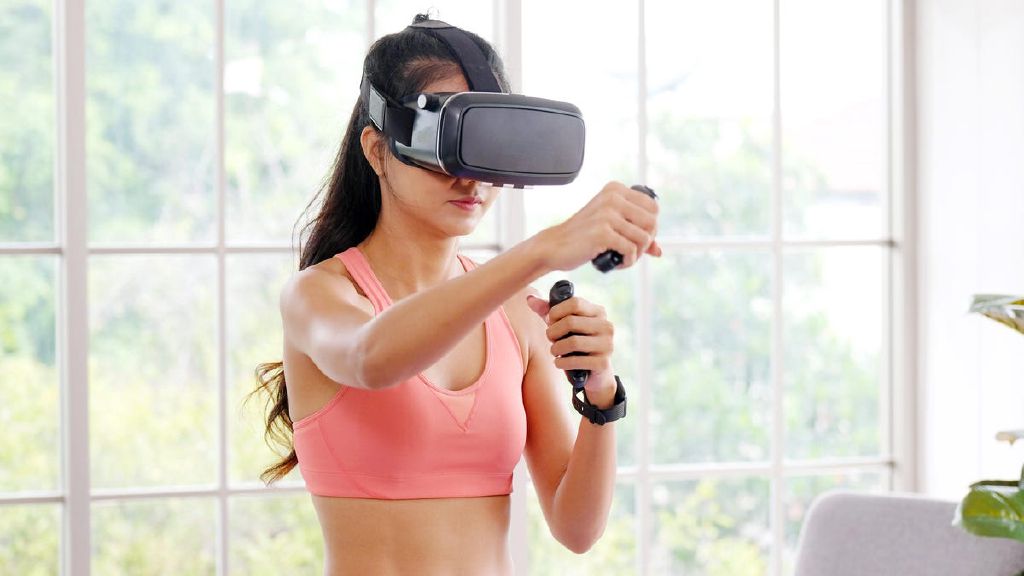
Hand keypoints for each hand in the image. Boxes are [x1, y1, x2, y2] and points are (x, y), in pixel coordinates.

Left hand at [526, 293, 617, 400]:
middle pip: (570, 322)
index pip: (575, 303)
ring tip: (554, 351)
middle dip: (553, 332)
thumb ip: (547, 311)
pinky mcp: (603, 363)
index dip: (556, 311)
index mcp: (598, 312)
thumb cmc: (576, 345)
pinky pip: (575, 361)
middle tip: (550, 339)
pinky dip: (561, 362)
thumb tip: (529, 299)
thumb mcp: (563, 325)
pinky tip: (559, 362)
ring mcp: (607, 345)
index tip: (550, 321)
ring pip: (572, 342)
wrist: (595, 374)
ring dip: (556, 348)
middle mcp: (606, 326)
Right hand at [531, 181, 661, 272]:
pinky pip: (630, 250)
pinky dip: (628, 261)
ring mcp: (607, 214)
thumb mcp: (610, 226)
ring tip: (623, 258)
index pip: (653, 207)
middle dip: (646, 242)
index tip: (637, 238)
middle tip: (631, 251)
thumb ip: (635, 233)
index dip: (651, 227)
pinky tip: (616, 263)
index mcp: (615, 190)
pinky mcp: (602, 232)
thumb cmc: (583, 236)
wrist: (555, 246)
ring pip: (644, 238)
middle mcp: (612, 198)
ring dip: (636, 254)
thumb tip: (659, 250)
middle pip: (652, 222)